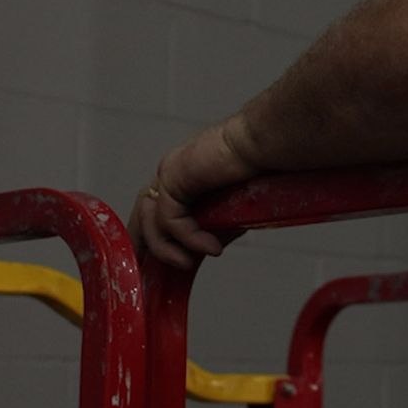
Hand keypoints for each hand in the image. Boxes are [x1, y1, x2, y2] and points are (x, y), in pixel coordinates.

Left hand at [129, 118, 262, 268]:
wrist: (266, 141)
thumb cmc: (262, 163)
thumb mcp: (236, 205)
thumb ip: (218, 224)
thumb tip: (210, 246)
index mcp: (185, 173)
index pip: (158, 205)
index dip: (155, 230)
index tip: (156, 255)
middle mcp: (173, 171)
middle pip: (143, 211)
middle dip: (140, 240)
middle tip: (141, 266)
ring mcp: (170, 172)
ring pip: (151, 219)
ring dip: (165, 247)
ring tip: (187, 264)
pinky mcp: (175, 178)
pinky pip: (171, 218)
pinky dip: (189, 238)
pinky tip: (211, 248)